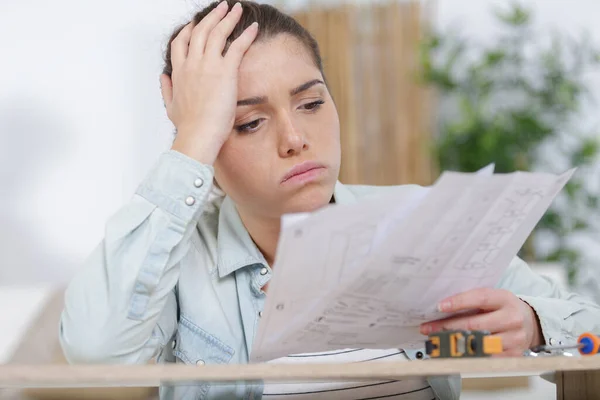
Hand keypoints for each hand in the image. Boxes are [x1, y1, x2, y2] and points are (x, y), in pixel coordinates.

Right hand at [160, 1, 258, 164]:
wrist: (198, 134)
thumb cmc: (188, 126)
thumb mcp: (171, 106)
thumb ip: (167, 89)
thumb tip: (163, 77)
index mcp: (178, 72)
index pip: (181, 42)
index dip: (190, 30)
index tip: (196, 23)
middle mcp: (191, 63)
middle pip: (200, 31)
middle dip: (212, 16)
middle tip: (222, 7)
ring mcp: (207, 65)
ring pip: (217, 32)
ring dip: (228, 18)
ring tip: (236, 9)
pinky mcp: (225, 71)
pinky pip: (237, 45)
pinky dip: (246, 34)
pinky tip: (253, 26)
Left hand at [419, 288, 543, 356]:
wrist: (530, 323)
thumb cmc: (503, 308)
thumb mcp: (493, 298)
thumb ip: (472, 300)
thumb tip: (441, 306)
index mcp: (504, 299)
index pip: (480, 298)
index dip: (459, 302)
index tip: (440, 306)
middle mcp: (511, 318)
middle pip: (475, 324)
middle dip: (447, 326)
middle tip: (428, 327)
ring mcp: (514, 338)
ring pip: (479, 343)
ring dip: (454, 342)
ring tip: (437, 340)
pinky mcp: (513, 355)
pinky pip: (486, 357)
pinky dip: (467, 355)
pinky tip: (453, 352)